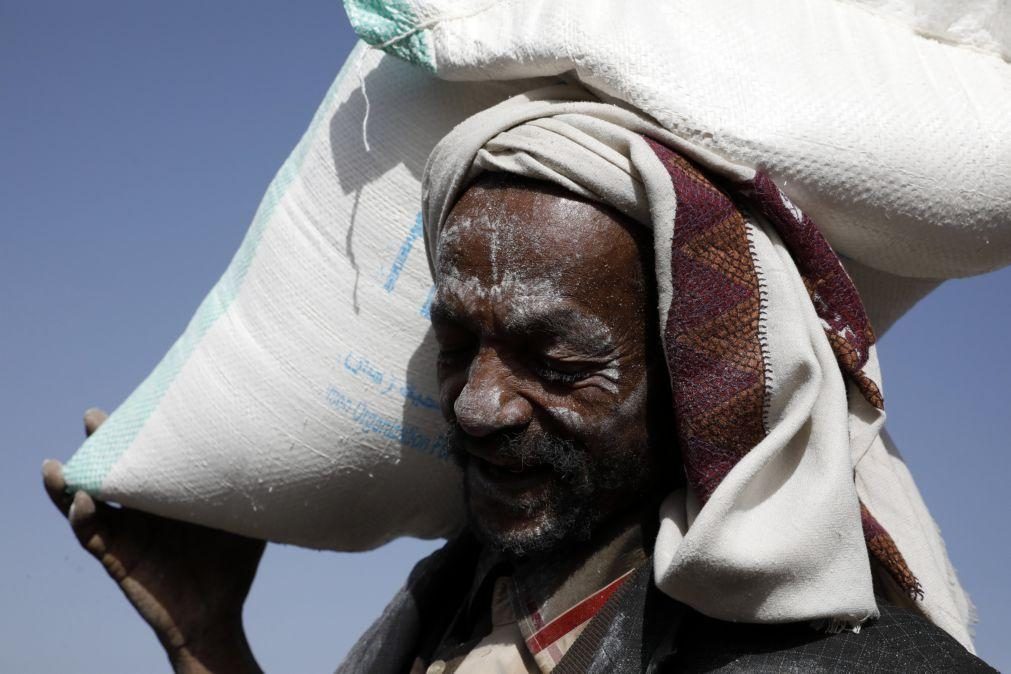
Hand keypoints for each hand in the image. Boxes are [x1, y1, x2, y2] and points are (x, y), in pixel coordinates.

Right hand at [43, 408, 265, 673]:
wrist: (216, 613)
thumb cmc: (232, 563)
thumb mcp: (246, 518)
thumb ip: (257, 489)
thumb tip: (286, 451)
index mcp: (169, 492)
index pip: (150, 454)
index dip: (142, 430)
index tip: (143, 399)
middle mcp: (142, 507)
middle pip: (114, 467)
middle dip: (101, 442)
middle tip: (95, 417)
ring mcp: (125, 531)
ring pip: (86, 499)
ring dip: (70, 480)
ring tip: (58, 464)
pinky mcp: (115, 557)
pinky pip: (90, 535)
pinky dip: (80, 517)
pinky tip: (82, 501)